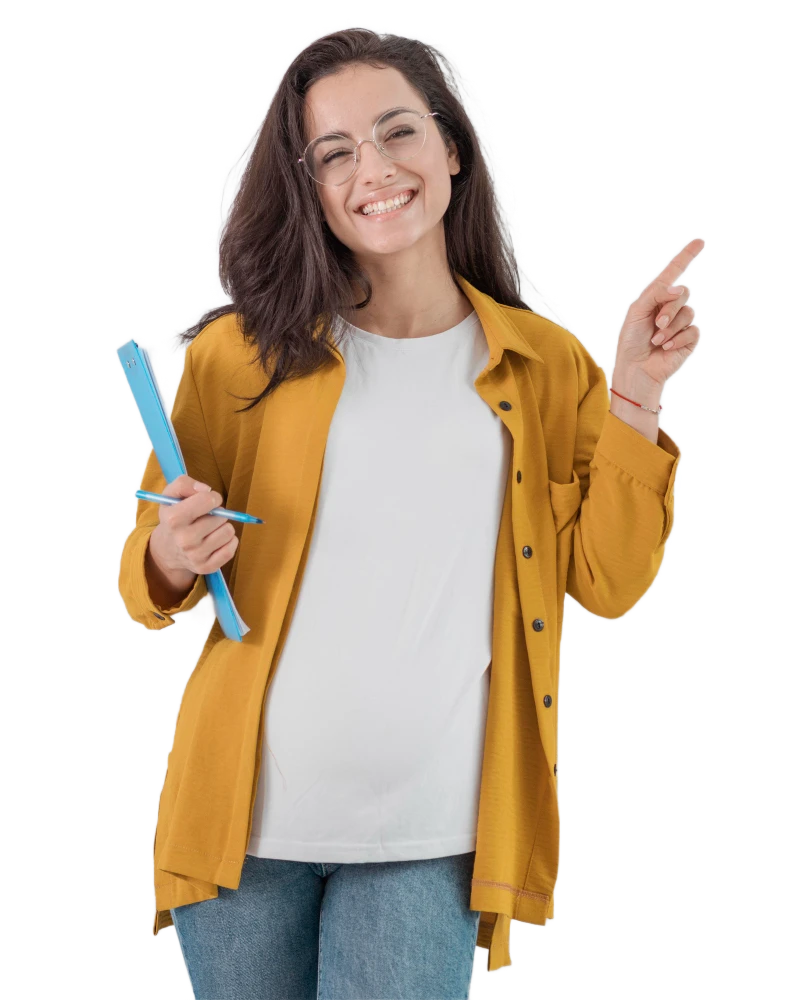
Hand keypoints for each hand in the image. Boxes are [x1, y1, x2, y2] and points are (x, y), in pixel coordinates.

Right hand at [148, 474, 238, 577]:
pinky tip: (217, 539)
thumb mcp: (171, 495)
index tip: (209, 501)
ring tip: (212, 528)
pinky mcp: (206, 567)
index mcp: (174, 519)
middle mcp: (184, 540)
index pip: (208, 500)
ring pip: (229, 532)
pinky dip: (229, 541)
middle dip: (218, 513)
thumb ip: (185, 484)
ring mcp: (196, 556)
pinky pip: (231, 549)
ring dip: (223, 526)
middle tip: (207, 517)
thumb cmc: (174, 516)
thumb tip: (207, 490)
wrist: (168, 549)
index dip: (213, 498)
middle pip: (221, 517)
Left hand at [612, 237, 704, 395]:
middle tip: (656, 324)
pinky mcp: (689, 339)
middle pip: (683, 293)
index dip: (686, 256)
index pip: (674, 272)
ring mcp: (681, 323)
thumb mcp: (638, 311)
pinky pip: (692, 330)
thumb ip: (657, 294)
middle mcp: (671, 307)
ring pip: (688, 313)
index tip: (700, 241)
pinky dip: (678, 339)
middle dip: (669, 309)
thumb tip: (679, 288)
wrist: (636, 369)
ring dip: (671, 328)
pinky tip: (666, 347)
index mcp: (657, 297)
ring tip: (657, 340)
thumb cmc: (632, 341)